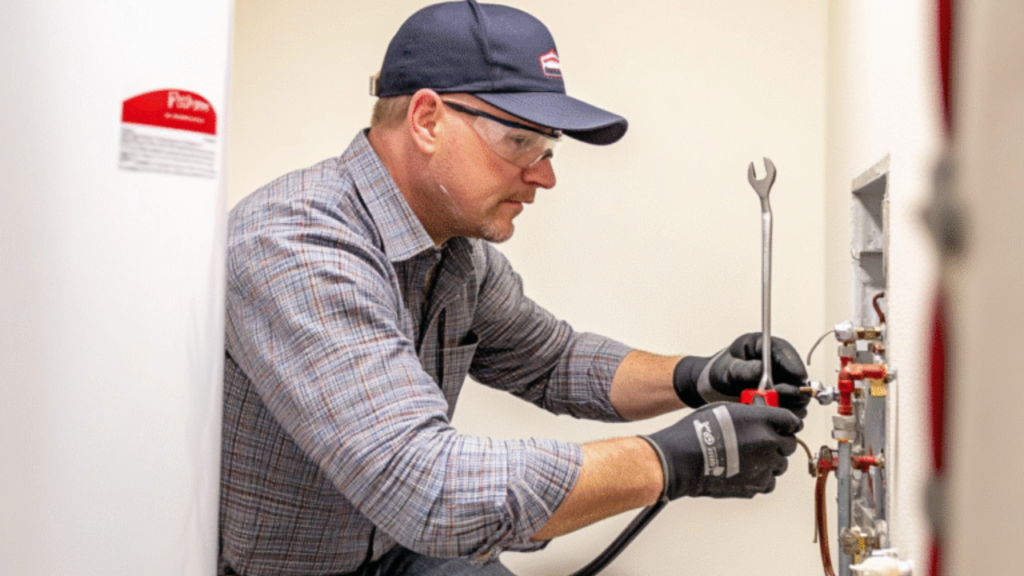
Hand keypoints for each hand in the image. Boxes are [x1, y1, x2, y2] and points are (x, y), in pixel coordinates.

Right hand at [641, 402, 800, 499]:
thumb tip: (759, 418)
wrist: (684, 460)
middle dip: (781, 442)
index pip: (791, 421)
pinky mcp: (757, 485)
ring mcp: (765, 465)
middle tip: (767, 442)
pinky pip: (769, 482)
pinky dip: (762, 477)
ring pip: (781, 464)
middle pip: (790, 444)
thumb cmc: (698, 432)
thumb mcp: (726, 410)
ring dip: (771, 460)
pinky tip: (748, 471)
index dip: (789, 423)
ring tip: (752, 458)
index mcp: (762, 420)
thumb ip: (750, 414)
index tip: (787, 426)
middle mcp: (769, 442)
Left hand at [673, 333, 810, 416]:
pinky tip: (767, 413)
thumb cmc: (718, 370)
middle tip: (777, 393)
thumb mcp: (727, 367)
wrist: (710, 389)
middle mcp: (778, 368)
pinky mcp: (779, 404)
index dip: (795, 365)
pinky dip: (781, 415)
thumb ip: (743, 369)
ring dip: (787, 405)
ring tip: (767, 405)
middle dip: (792, 389)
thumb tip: (760, 370)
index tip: (797, 377)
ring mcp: (780, 386)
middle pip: (799, 380)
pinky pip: (789, 412)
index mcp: (766, 349)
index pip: (787, 353)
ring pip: (798, 399)